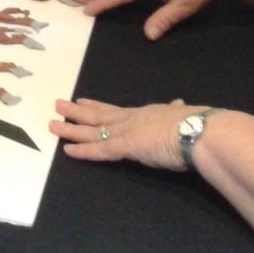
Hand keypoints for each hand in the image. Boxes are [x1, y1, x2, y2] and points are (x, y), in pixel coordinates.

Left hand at [50, 97, 202, 171]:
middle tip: (58, 105)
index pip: (116, 110)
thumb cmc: (197, 126)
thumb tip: (180, 102)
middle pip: (99, 116)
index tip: (82, 101)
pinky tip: (68, 150)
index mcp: (146, 113)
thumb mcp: (184, 113)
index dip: (97, 107)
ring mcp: (127, 131)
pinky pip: (100, 149)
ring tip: (52, 124)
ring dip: (71, 129)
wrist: (202, 132)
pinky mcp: (127, 146)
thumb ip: (177, 109)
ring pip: (93, 130)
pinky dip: (83, 150)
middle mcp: (132, 119)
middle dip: (77, 112)